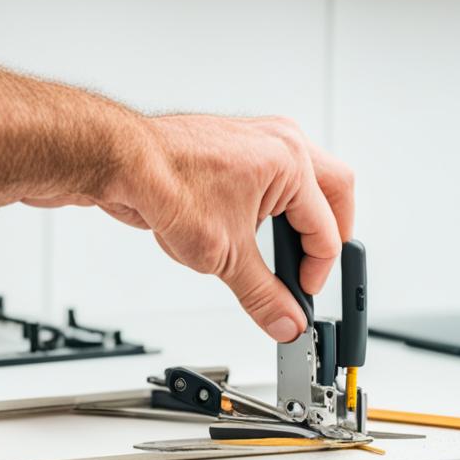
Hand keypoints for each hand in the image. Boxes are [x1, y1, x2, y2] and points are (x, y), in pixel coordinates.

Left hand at [100, 115, 354, 342]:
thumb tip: (286, 321)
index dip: (316, 271)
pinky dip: (277, 201)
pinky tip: (257, 226)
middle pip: (336, 191)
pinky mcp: (240, 144)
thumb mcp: (225, 257)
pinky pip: (278, 172)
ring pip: (310, 177)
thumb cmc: (167, 186)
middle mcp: (282, 141)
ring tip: (289, 249)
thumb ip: (263, 296)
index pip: (325, 230)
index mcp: (290, 163)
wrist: (123, 164)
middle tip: (316, 268)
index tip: (300, 295)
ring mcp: (261, 138)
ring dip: (305, 214)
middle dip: (331, 234)